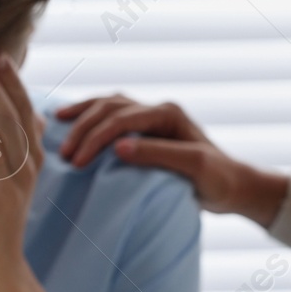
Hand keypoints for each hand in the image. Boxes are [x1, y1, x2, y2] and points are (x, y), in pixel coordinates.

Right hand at [56, 94, 287, 227]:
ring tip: (56, 121)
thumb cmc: (218, 179)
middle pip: (110, 107)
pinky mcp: (146, 130)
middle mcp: (158, 109)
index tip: (78, 162)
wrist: (234, 187)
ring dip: (83, 114)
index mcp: (168, 113)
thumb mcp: (193, 167)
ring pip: (108, 104)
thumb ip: (157, 154)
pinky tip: (73, 119)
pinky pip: (112, 115)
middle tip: (65, 154)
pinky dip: (91, 115)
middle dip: (83, 127)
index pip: (122, 118)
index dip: (96, 137)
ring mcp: (151, 117)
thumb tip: (118, 148)